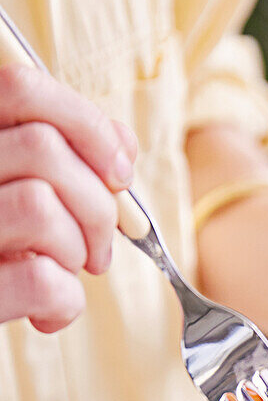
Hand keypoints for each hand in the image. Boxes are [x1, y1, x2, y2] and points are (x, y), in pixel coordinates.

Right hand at [0, 65, 136, 332]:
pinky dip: (63, 302)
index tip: (119, 173)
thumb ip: (66, 154)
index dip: (87, 124)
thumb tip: (122, 144)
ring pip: (40, 206)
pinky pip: (39, 280)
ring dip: (75, 250)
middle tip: (98, 250)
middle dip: (97, 207)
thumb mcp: (18, 188)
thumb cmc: (1, 248)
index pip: (22, 87)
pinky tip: (45, 313)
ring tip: (60, 274)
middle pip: (44, 149)